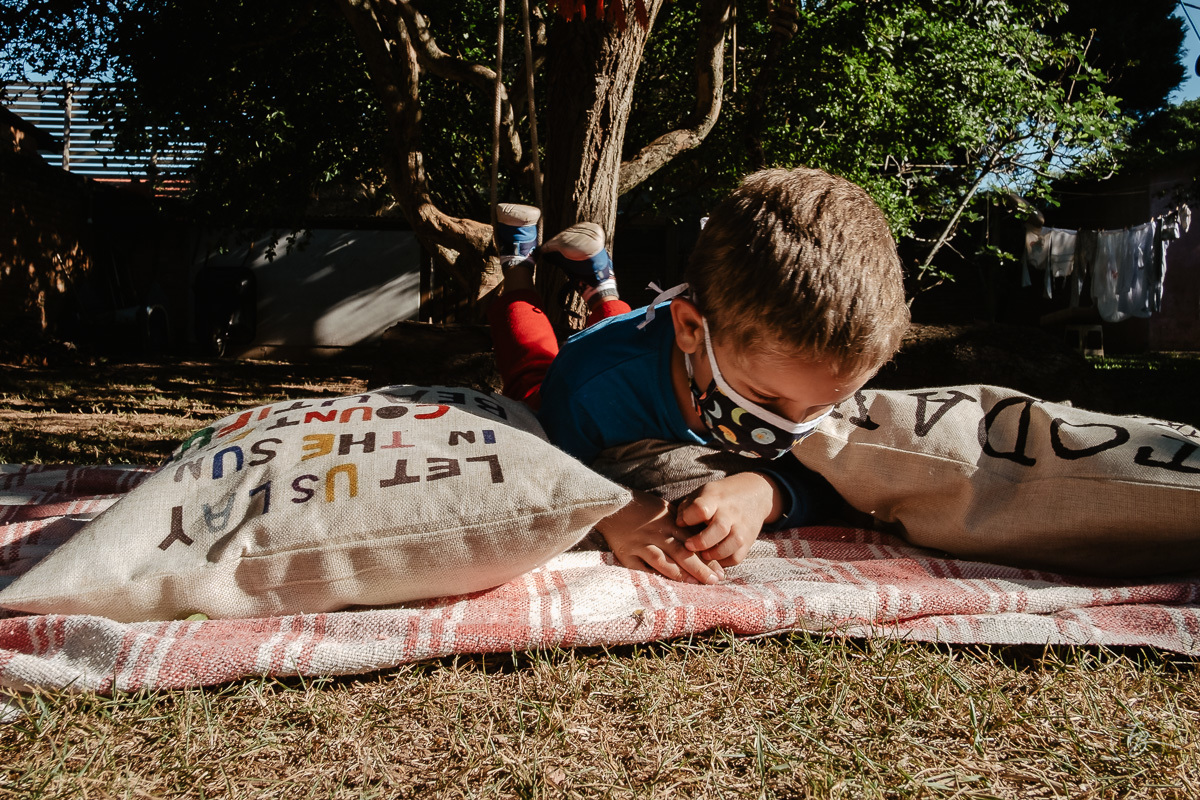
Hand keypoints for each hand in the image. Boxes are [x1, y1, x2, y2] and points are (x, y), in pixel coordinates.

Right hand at [595, 488, 725, 584]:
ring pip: (662, 561)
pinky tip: (664, 588)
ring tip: (694, 585)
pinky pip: (639, 569)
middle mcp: (655, 534)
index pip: (692, 542)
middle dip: (699, 568)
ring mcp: (639, 544)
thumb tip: (705, 544)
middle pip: (680, 553)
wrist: (612, 505)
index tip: (720, 571)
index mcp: (668, 522)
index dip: (706, 558)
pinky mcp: (624, 554)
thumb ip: (683, 526)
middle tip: (713, 581)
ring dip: (679, 574)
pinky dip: (651, 578)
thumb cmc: (643, 508)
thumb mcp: (666, 510)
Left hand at [675, 472, 783, 566]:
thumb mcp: (703, 493)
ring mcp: (742, 527)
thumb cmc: (721, 495)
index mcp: (715, 498)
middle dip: (701, 541)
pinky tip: (714, 558)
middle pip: (719, 528)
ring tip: (703, 554)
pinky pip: (737, 556)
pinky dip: (724, 561)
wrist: (756, 493)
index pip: (701, 508)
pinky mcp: (749, 540)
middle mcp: (731, 512)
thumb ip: (687, 507)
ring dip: (714, 554)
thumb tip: (678, 524)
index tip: (681, 523)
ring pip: (732, 543)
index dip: (689, 518)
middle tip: (688, 546)